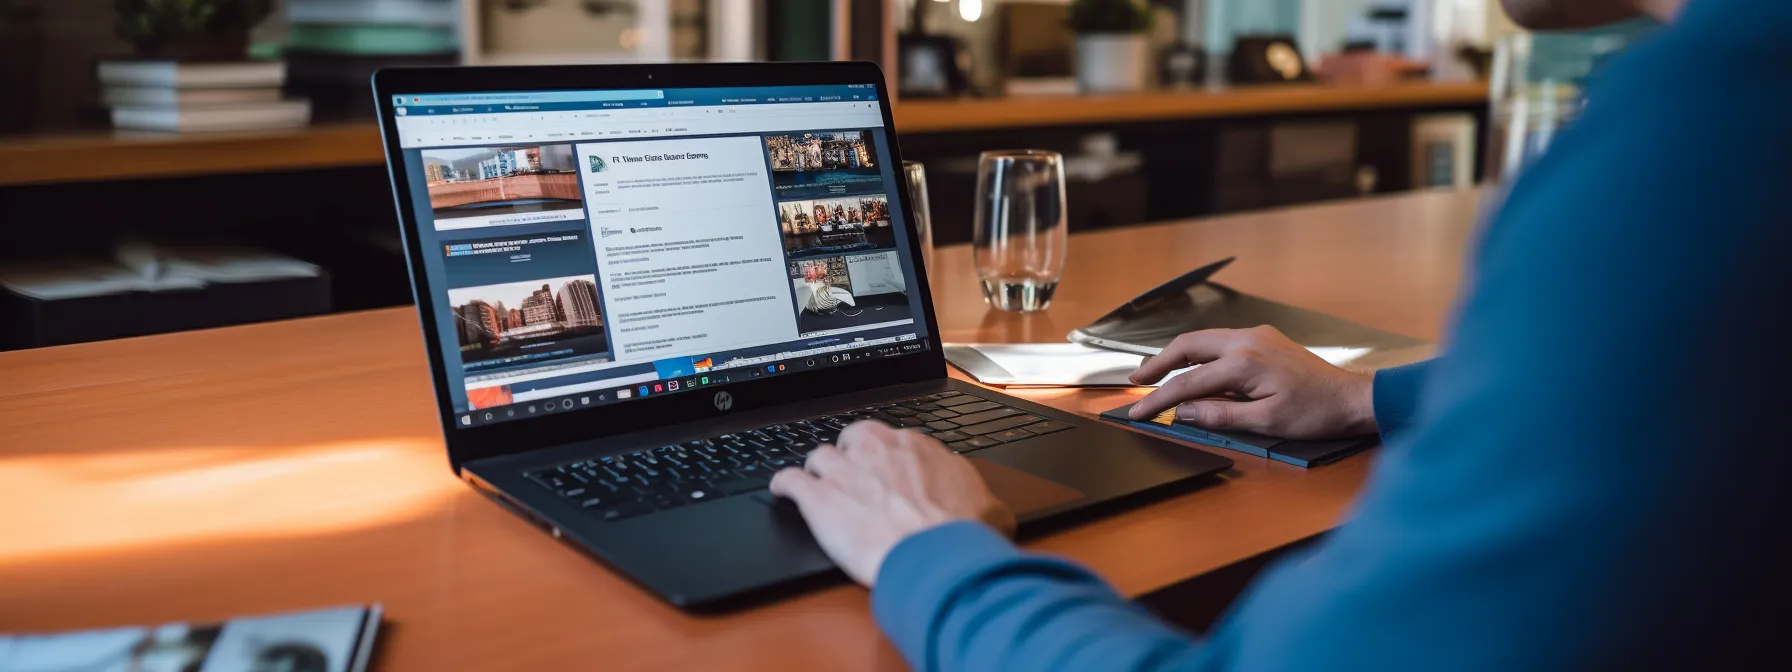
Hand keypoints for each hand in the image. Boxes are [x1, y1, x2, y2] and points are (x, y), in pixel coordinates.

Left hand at [770, 421, 1016, 585]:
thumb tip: (986, 504)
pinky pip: (789, 480)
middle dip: (851, 456)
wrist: (935, 556)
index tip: (885, 470)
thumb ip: (975, 494)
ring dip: (819, 470)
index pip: (890, 439)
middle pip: (851, 439)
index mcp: (914, 446)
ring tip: (819, 484)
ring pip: (818, 456)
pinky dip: (783, 485)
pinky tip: (782, 491)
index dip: (885, 458)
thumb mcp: (988, 505)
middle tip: (855, 479)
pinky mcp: (819, 498)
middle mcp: (876, 449)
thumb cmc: (961, 534)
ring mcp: (845, 471)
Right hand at [1126, 326, 1377, 439]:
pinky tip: (1193, 367)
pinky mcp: (1264, 338)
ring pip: (1203, 340)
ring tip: (1156, 374)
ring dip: (1177, 356)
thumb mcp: (1265, 422)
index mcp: (1244, 362)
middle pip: (1187, 345)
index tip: (1137, 412)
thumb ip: (1219, 415)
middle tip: (1135, 381)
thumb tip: (1183, 411)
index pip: (1188, 382)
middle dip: (1157, 363)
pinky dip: (1199, 353)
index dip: (1158, 399)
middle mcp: (1247, 340)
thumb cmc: (1316, 412)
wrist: (1353, 398)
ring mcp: (1256, 336)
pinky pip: (1220, 342)